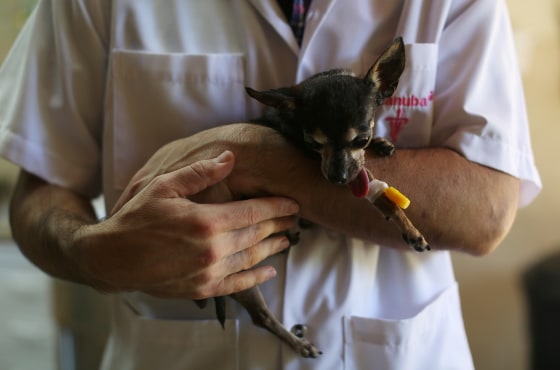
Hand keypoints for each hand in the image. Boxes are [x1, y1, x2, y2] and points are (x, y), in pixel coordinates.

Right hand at [70, 151, 298, 298]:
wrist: (112, 259)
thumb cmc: (136, 218)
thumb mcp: (163, 186)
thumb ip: (199, 172)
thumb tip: (230, 157)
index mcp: (206, 221)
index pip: (253, 212)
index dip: (277, 207)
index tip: (293, 203)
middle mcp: (212, 249)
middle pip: (256, 234)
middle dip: (279, 225)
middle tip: (295, 219)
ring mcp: (208, 272)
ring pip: (251, 258)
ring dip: (272, 249)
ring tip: (288, 240)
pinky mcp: (201, 288)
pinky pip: (237, 284)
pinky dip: (256, 277)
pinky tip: (270, 271)